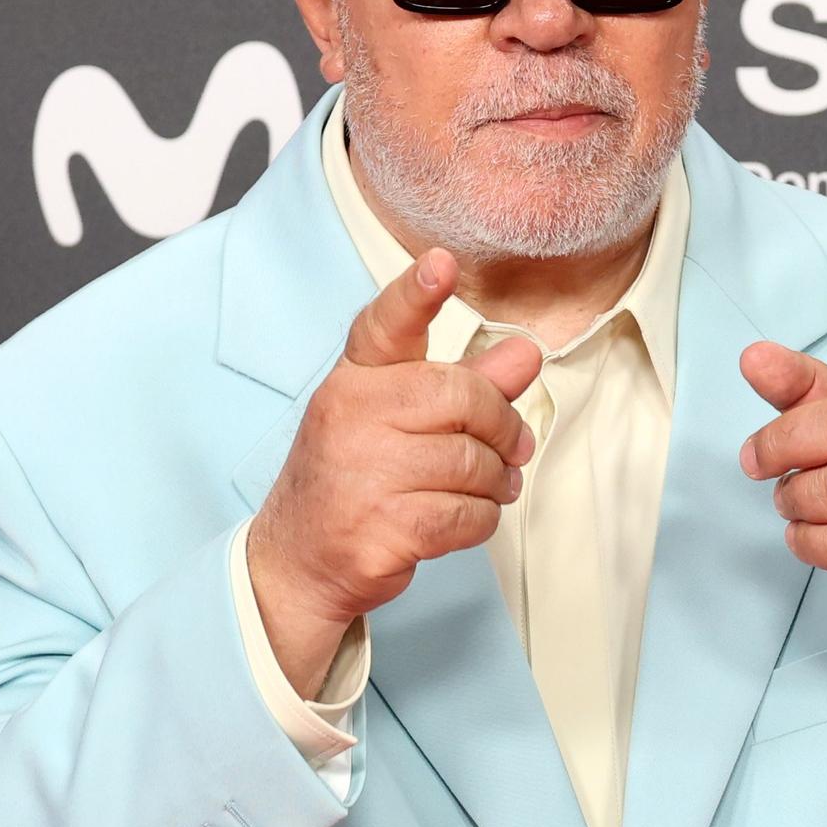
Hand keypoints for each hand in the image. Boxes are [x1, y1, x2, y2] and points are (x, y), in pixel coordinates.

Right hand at [247, 248, 542, 695]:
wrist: (300, 561)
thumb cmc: (359, 477)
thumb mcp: (400, 420)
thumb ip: (466, 384)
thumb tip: (525, 353)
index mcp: (354, 380)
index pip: (384, 326)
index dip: (416, 295)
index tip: (441, 264)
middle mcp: (351, 417)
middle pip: (463, 398)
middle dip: (502, 426)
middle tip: (513, 446)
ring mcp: (362, 474)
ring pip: (474, 462)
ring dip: (496, 481)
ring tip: (488, 486)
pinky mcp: (381, 528)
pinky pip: (468, 514)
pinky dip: (481, 519)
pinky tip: (464, 518)